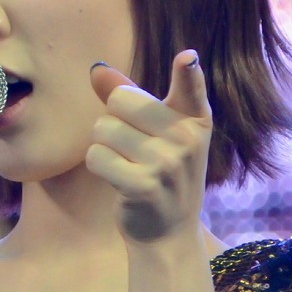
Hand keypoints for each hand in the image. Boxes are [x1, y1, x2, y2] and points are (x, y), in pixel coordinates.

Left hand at [86, 51, 211, 244]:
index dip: (188, 70)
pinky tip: (118, 179)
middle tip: (132, 147)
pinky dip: (98, 165)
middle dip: (113, 120)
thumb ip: (129, 95)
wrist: (168, 233)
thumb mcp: (157, 132)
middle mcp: (186, 138)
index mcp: (195, 119)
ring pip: (103, 128)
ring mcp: (166, 163)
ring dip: (104, 146)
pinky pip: (96, 156)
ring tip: (126, 164)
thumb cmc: (160, 172)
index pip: (192, 86)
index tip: (187, 59)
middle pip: (120, 100)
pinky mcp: (142, 185)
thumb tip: (97, 68)